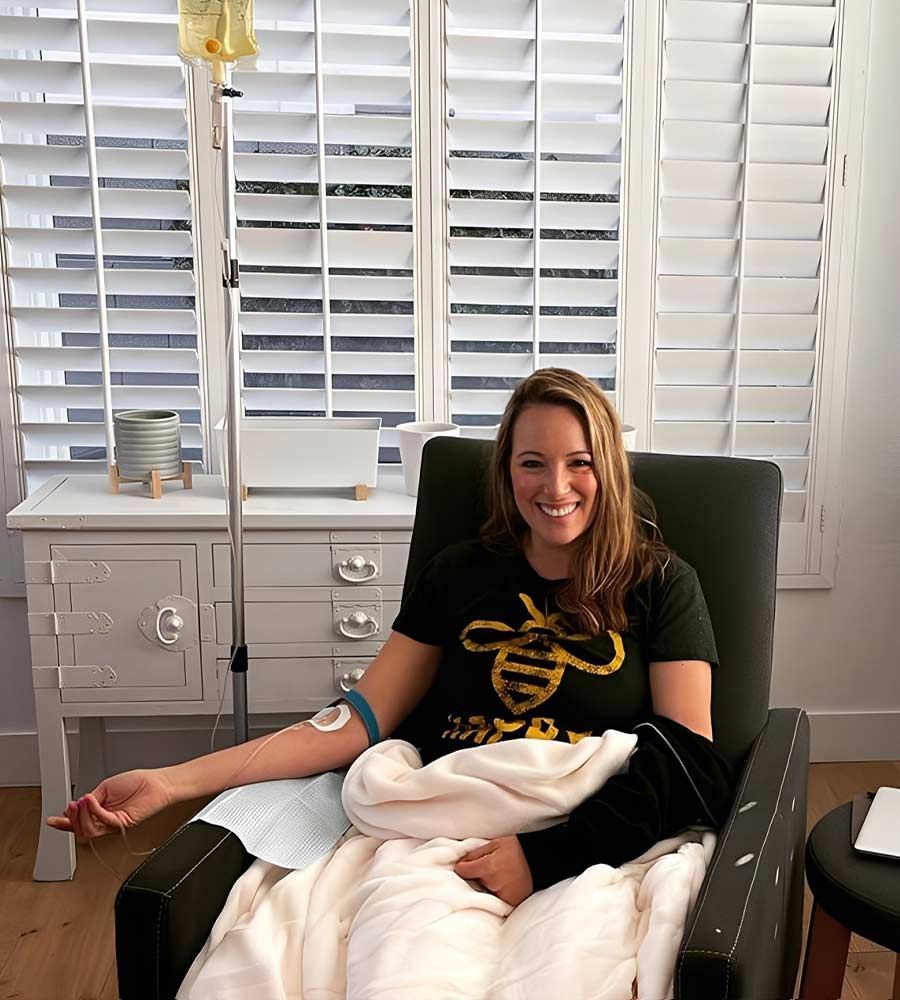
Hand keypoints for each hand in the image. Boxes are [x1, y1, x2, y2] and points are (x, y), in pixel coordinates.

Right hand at [46, 769, 174, 840]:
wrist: (158, 783)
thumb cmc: (138, 783)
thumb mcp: (105, 788)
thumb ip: (91, 799)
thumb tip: (77, 805)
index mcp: (101, 813)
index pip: (79, 822)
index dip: (64, 823)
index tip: (52, 820)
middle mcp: (106, 821)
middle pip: (81, 829)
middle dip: (71, 818)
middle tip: (70, 806)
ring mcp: (114, 824)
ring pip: (90, 829)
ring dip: (82, 814)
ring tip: (81, 801)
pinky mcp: (123, 823)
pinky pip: (104, 821)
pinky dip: (94, 809)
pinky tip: (91, 800)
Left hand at [453, 835, 533, 906]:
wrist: (540, 860)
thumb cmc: (517, 849)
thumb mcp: (494, 844)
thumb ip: (475, 853)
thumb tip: (460, 862)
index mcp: (489, 867)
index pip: (463, 871)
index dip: (462, 867)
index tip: (465, 866)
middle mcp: (494, 884)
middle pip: (473, 884)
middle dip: (476, 877)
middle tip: (487, 869)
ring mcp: (503, 896)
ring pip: (484, 893)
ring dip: (486, 887)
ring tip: (498, 876)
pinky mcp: (511, 904)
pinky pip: (496, 901)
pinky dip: (497, 894)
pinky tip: (504, 884)